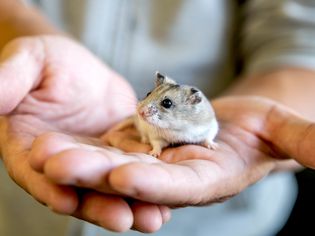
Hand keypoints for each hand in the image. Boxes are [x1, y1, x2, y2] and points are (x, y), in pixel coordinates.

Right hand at [0, 35, 169, 231]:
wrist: (78, 67)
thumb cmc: (47, 62)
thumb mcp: (28, 62)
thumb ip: (9, 80)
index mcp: (32, 146)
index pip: (35, 172)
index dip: (48, 186)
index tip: (65, 201)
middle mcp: (66, 162)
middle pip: (80, 187)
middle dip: (100, 205)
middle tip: (121, 220)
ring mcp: (97, 159)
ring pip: (112, 185)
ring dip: (131, 203)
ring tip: (152, 218)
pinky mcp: (122, 151)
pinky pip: (136, 168)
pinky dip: (149, 183)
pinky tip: (166, 198)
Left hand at [75, 96, 301, 205]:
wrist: (236, 124)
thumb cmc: (263, 128)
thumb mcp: (282, 130)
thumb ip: (303, 142)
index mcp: (207, 180)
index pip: (177, 186)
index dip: (152, 182)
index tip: (121, 175)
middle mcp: (174, 178)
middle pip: (133, 177)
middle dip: (95, 173)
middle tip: (54, 163)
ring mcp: (154, 163)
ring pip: (112, 162)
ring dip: (79, 159)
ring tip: (43, 151)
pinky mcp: (141, 145)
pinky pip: (110, 146)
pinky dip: (85, 146)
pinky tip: (58, 140)